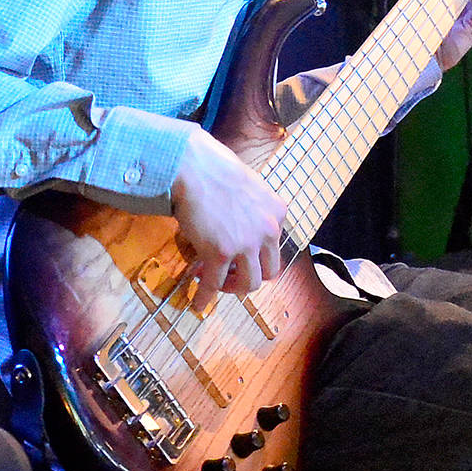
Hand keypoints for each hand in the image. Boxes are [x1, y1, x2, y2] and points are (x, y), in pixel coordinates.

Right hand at [170, 127, 287, 310]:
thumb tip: (240, 227)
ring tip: (214, 283)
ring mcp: (246, 244)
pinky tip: (197, 303)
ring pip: (249, 283)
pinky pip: (214, 284)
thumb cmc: (215, 170)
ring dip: (232, 288)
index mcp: (277, 214)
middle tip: (230, 275)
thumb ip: (253, 211)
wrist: (193, 167)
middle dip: (249, 276)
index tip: (238, 256)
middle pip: (269, 271)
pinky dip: (206, 297)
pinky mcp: (221, 252)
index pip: (274, 247)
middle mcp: (268, 230)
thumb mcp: (250, 189)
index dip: (256, 256)